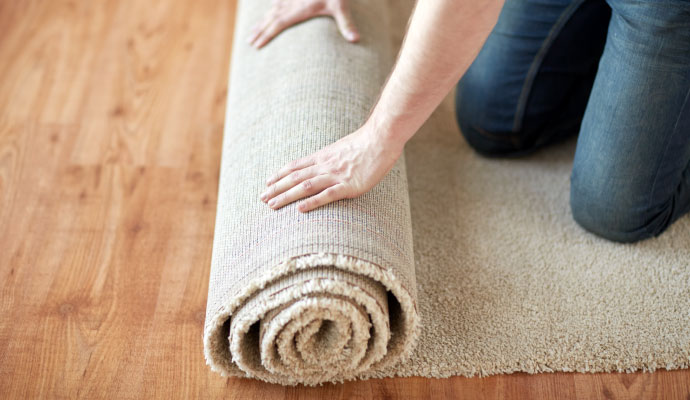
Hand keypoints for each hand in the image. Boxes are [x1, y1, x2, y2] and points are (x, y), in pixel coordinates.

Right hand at [248, 0, 359, 48]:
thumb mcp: (341, 6)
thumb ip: (347, 23)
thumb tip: (356, 40)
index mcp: (299, 10)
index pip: (278, 25)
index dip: (266, 35)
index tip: (256, 45)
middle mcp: (291, 3)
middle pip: (270, 18)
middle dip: (259, 31)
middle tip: (248, 42)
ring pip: (271, 9)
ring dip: (261, 21)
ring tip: (252, 30)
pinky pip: (278, 1)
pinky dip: (272, 7)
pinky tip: (270, 9)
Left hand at [260, 124, 402, 211]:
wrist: (381, 139)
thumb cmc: (366, 143)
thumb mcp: (342, 148)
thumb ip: (331, 157)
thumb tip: (323, 163)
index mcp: (323, 156)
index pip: (295, 166)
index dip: (279, 174)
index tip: (267, 182)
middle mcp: (325, 165)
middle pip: (294, 178)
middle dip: (276, 188)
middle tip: (262, 198)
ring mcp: (336, 175)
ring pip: (305, 186)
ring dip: (286, 196)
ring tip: (272, 206)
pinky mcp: (349, 186)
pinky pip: (327, 195)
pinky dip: (312, 202)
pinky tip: (300, 209)